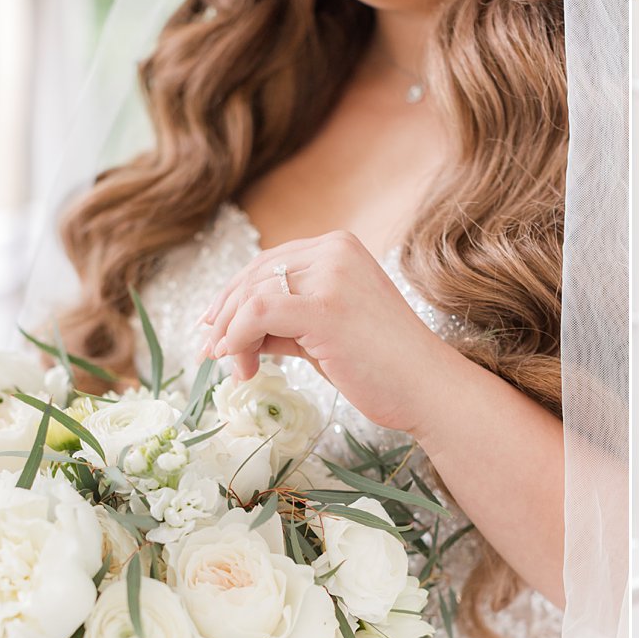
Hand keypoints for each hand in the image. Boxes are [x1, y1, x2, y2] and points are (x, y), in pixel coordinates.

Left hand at [196, 230, 453, 434]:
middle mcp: (334, 251)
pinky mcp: (324, 307)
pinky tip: (241, 365)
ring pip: (251, 294)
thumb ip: (285, 321)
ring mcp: (331, 276)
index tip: (215, 328)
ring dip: (231, 334)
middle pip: (254, 274)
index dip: (235, 295)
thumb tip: (232, 331)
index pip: (270, 262)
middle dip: (225, 315)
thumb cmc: (385, 367)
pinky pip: (257, 313)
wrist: (428, 389)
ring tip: (234, 367)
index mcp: (339, 248)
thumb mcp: (326, 332)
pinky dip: (238, 339)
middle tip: (210, 351)